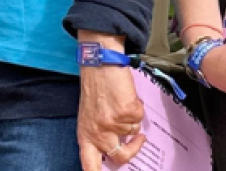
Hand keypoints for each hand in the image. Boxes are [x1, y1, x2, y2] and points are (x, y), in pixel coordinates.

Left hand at [77, 53, 146, 169]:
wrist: (99, 64)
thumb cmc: (95, 88)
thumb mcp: (89, 116)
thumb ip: (99, 133)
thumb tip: (118, 146)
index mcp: (86, 135)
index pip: (89, 166)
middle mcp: (98, 133)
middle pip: (120, 157)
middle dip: (133, 150)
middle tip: (138, 140)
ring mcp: (113, 124)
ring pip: (133, 131)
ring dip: (132, 119)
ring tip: (122, 102)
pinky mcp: (127, 113)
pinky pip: (140, 118)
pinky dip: (138, 107)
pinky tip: (127, 96)